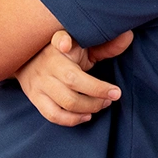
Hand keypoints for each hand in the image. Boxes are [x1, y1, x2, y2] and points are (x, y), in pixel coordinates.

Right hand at [15, 29, 133, 126]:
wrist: (29, 62)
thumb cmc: (65, 52)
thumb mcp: (81, 43)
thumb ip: (103, 44)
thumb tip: (128, 37)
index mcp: (58, 46)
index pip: (59, 39)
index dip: (62, 41)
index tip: (67, 45)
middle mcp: (47, 65)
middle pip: (72, 81)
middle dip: (97, 91)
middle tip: (114, 95)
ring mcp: (39, 84)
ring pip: (65, 101)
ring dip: (89, 107)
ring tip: (103, 104)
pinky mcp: (35, 98)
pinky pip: (53, 115)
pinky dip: (72, 119)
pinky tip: (86, 116)